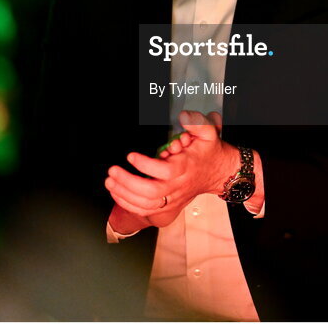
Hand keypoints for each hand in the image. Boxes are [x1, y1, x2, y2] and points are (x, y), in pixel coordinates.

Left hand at [104, 111, 238, 224]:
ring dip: (124, 194)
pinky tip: (117, 193)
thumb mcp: (208, 133)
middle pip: (151, 193)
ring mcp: (173, 199)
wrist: (217, 173)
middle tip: (113, 171)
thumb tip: (184, 116)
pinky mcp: (168, 206)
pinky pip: (145, 210)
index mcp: (185, 168)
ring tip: (110, 181)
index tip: (131, 155)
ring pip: (146, 204)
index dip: (145, 165)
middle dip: (128, 182)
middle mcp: (178, 186)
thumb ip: (197, 123)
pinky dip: (128, 204)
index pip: (164, 172)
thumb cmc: (208, 153)